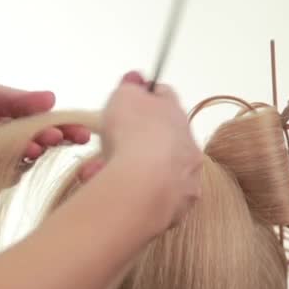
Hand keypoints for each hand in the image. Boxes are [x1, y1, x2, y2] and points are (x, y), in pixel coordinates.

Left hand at [0, 80, 90, 186]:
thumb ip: (12, 100)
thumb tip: (50, 98)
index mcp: (11, 123)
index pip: (45, 126)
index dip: (64, 128)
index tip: (81, 129)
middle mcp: (8, 148)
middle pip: (41, 147)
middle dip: (54, 141)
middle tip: (63, 136)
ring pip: (24, 166)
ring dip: (32, 155)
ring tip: (35, 145)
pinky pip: (0, 182)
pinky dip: (8, 172)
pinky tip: (11, 161)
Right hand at [79, 72, 202, 227]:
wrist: (143, 185)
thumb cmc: (132, 134)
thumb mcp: (124, 96)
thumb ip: (130, 87)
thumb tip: (136, 79)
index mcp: (178, 115)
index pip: (165, 98)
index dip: (145, 99)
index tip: (126, 104)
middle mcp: (189, 147)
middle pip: (159, 140)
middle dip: (132, 143)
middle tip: (107, 147)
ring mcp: (186, 180)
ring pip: (155, 172)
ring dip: (129, 170)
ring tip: (100, 174)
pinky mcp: (177, 209)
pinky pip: (152, 197)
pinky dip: (134, 194)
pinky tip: (115, 194)